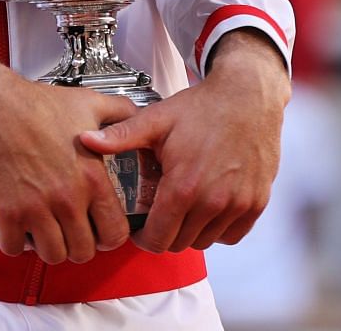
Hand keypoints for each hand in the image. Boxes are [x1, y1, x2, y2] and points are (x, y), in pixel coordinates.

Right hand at [0, 47, 135, 264]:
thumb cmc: (36, 104)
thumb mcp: (89, 103)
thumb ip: (121, 113)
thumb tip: (140, 120)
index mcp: (92, 178)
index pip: (115, 234)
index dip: (109, 237)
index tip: (98, 230)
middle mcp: (67, 198)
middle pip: (83, 252)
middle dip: (78, 245)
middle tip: (69, 231)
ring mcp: (36, 208)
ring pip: (53, 256)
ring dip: (49, 247)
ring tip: (45, 230)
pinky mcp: (7, 212)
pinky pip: (16, 249)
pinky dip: (16, 243)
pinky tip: (18, 227)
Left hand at [78, 31, 289, 252]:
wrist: (248, 95)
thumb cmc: (203, 107)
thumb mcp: (158, 119)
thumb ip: (121, 137)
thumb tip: (84, 141)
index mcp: (183, 187)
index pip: (157, 240)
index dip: (143, 238)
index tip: (140, 227)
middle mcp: (212, 202)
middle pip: (180, 244)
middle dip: (164, 233)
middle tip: (159, 214)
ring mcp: (238, 205)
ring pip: (205, 241)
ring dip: (191, 231)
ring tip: (182, 207)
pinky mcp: (256, 203)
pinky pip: (232, 235)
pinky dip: (218, 228)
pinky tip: (207, 207)